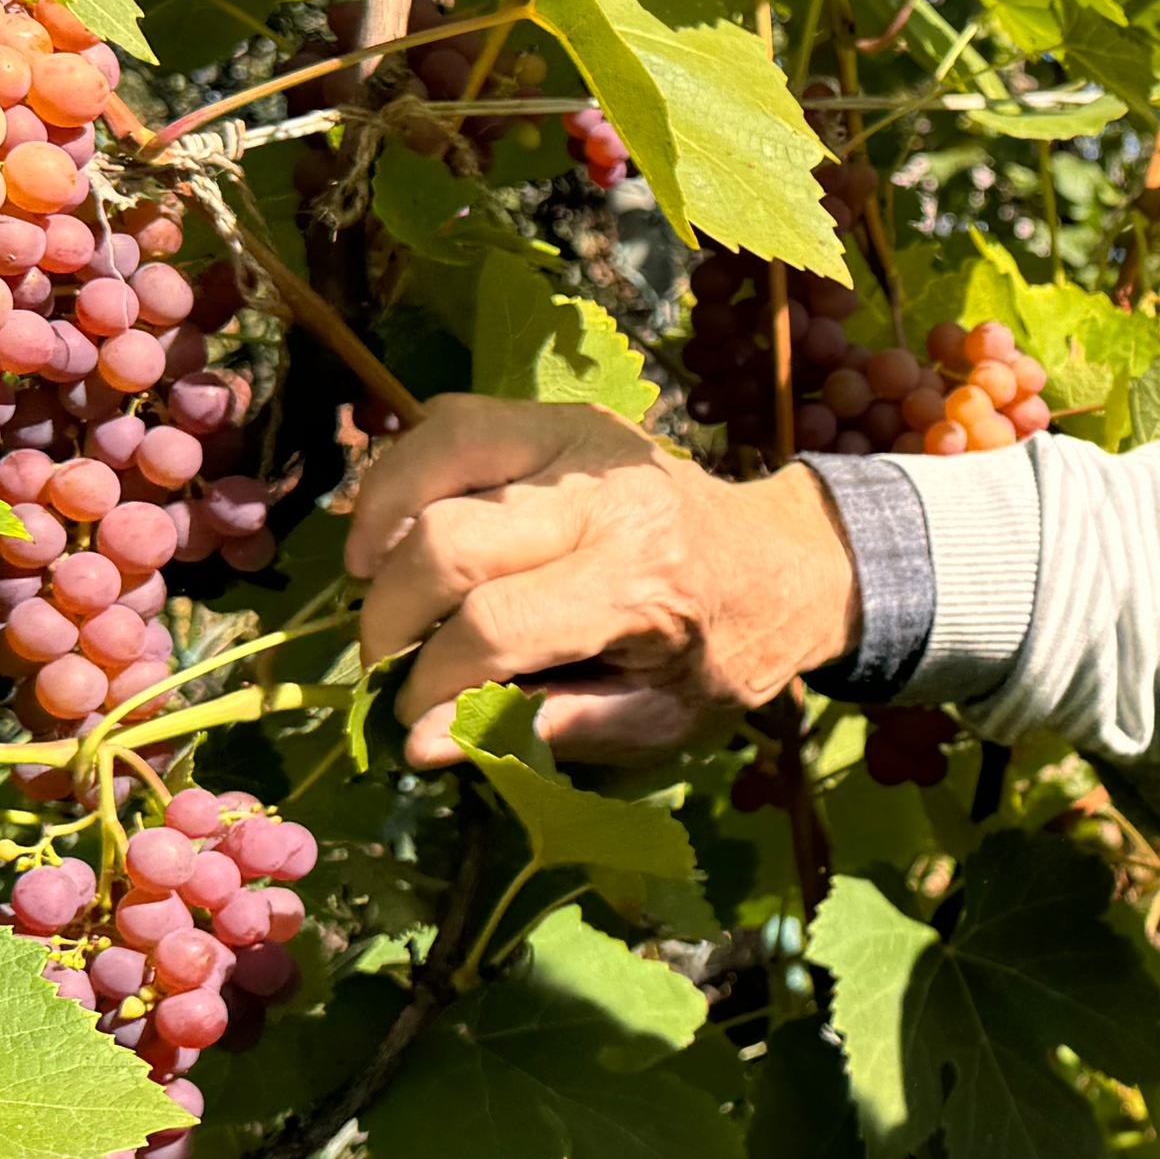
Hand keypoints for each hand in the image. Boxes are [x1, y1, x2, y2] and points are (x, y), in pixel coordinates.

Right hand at [345, 397, 858, 766]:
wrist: (785, 561)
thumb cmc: (725, 653)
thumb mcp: (657, 721)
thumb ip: (540, 730)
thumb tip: (418, 743)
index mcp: (640, 583)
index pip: (495, 624)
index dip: (432, 680)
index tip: (412, 714)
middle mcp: (607, 499)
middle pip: (449, 541)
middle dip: (393, 613)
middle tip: (387, 658)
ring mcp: (583, 441)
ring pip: (438, 455)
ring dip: (381, 524)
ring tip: (373, 582)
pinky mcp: (566, 415)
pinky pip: (456, 419)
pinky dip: (408, 469)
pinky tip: (399, 524)